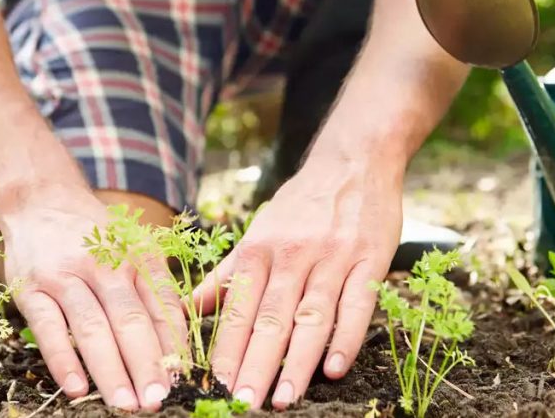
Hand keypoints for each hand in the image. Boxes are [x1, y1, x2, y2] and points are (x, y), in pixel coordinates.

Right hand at [0, 185, 186, 410]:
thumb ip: (153, 288)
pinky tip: (77, 388)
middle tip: (158, 399)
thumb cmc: (95, 234)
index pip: (161, 304)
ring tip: (125, 403)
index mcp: (137, 255)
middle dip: (147, 364)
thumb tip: (178, 344)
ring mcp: (65, 276)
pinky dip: (63, 360)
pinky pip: (48, 328)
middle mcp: (104, 264)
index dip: (174, 344)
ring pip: (92, 327)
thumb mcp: (133, 247)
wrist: (40, 199)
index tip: (184, 379)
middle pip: (130, 320)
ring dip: (111, 369)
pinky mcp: (31, 288)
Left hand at [195, 158, 402, 408]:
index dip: (227, 350)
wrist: (353, 162)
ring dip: (298, 361)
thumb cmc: (301, 204)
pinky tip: (335, 368)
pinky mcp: (369, 260)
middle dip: (255, 365)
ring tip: (284, 398)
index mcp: (260, 250)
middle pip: (271, 318)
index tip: (214, 387)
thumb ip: (226, 275)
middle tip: (243, 404)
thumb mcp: (258, 232)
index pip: (239, 309)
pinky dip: (346, 337)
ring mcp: (332, 258)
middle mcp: (292, 255)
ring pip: (311, 316)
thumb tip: (185, 308)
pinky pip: (357, 304)